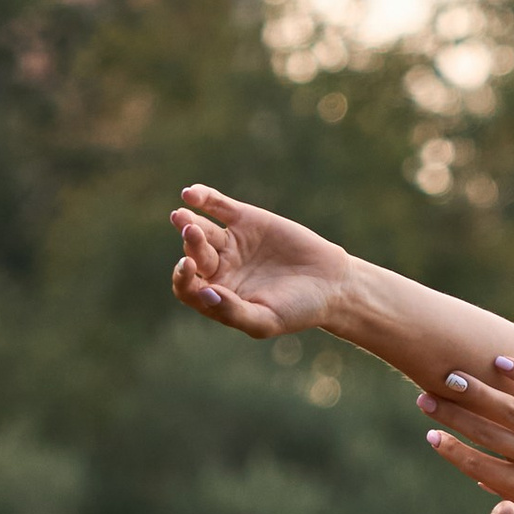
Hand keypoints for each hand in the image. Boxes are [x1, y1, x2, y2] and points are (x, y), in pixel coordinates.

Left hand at [168, 185, 347, 339]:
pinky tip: (191, 193)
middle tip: (193, 233)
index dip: (182, 278)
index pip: (188, 287)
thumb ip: (234, 312)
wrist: (331, 283)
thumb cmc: (298, 309)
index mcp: (219, 295)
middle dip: (191, 244)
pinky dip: (203, 197)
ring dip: (189, 221)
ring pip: (202, 229)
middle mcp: (220, 268)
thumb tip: (205, 293)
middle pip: (194, 254)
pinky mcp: (245, 219)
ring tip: (182, 216)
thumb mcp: (267, 320)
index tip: (188, 267)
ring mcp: (230, 242)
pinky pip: (217, 205)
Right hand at [416, 356, 513, 513]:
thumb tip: (483, 482)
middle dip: (454, 415)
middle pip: (488, 434)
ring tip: (453, 376)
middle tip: (426, 398)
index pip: (481, 468)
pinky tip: (501, 360)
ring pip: (512, 409)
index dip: (454, 452)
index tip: (430, 437)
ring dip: (479, 391)